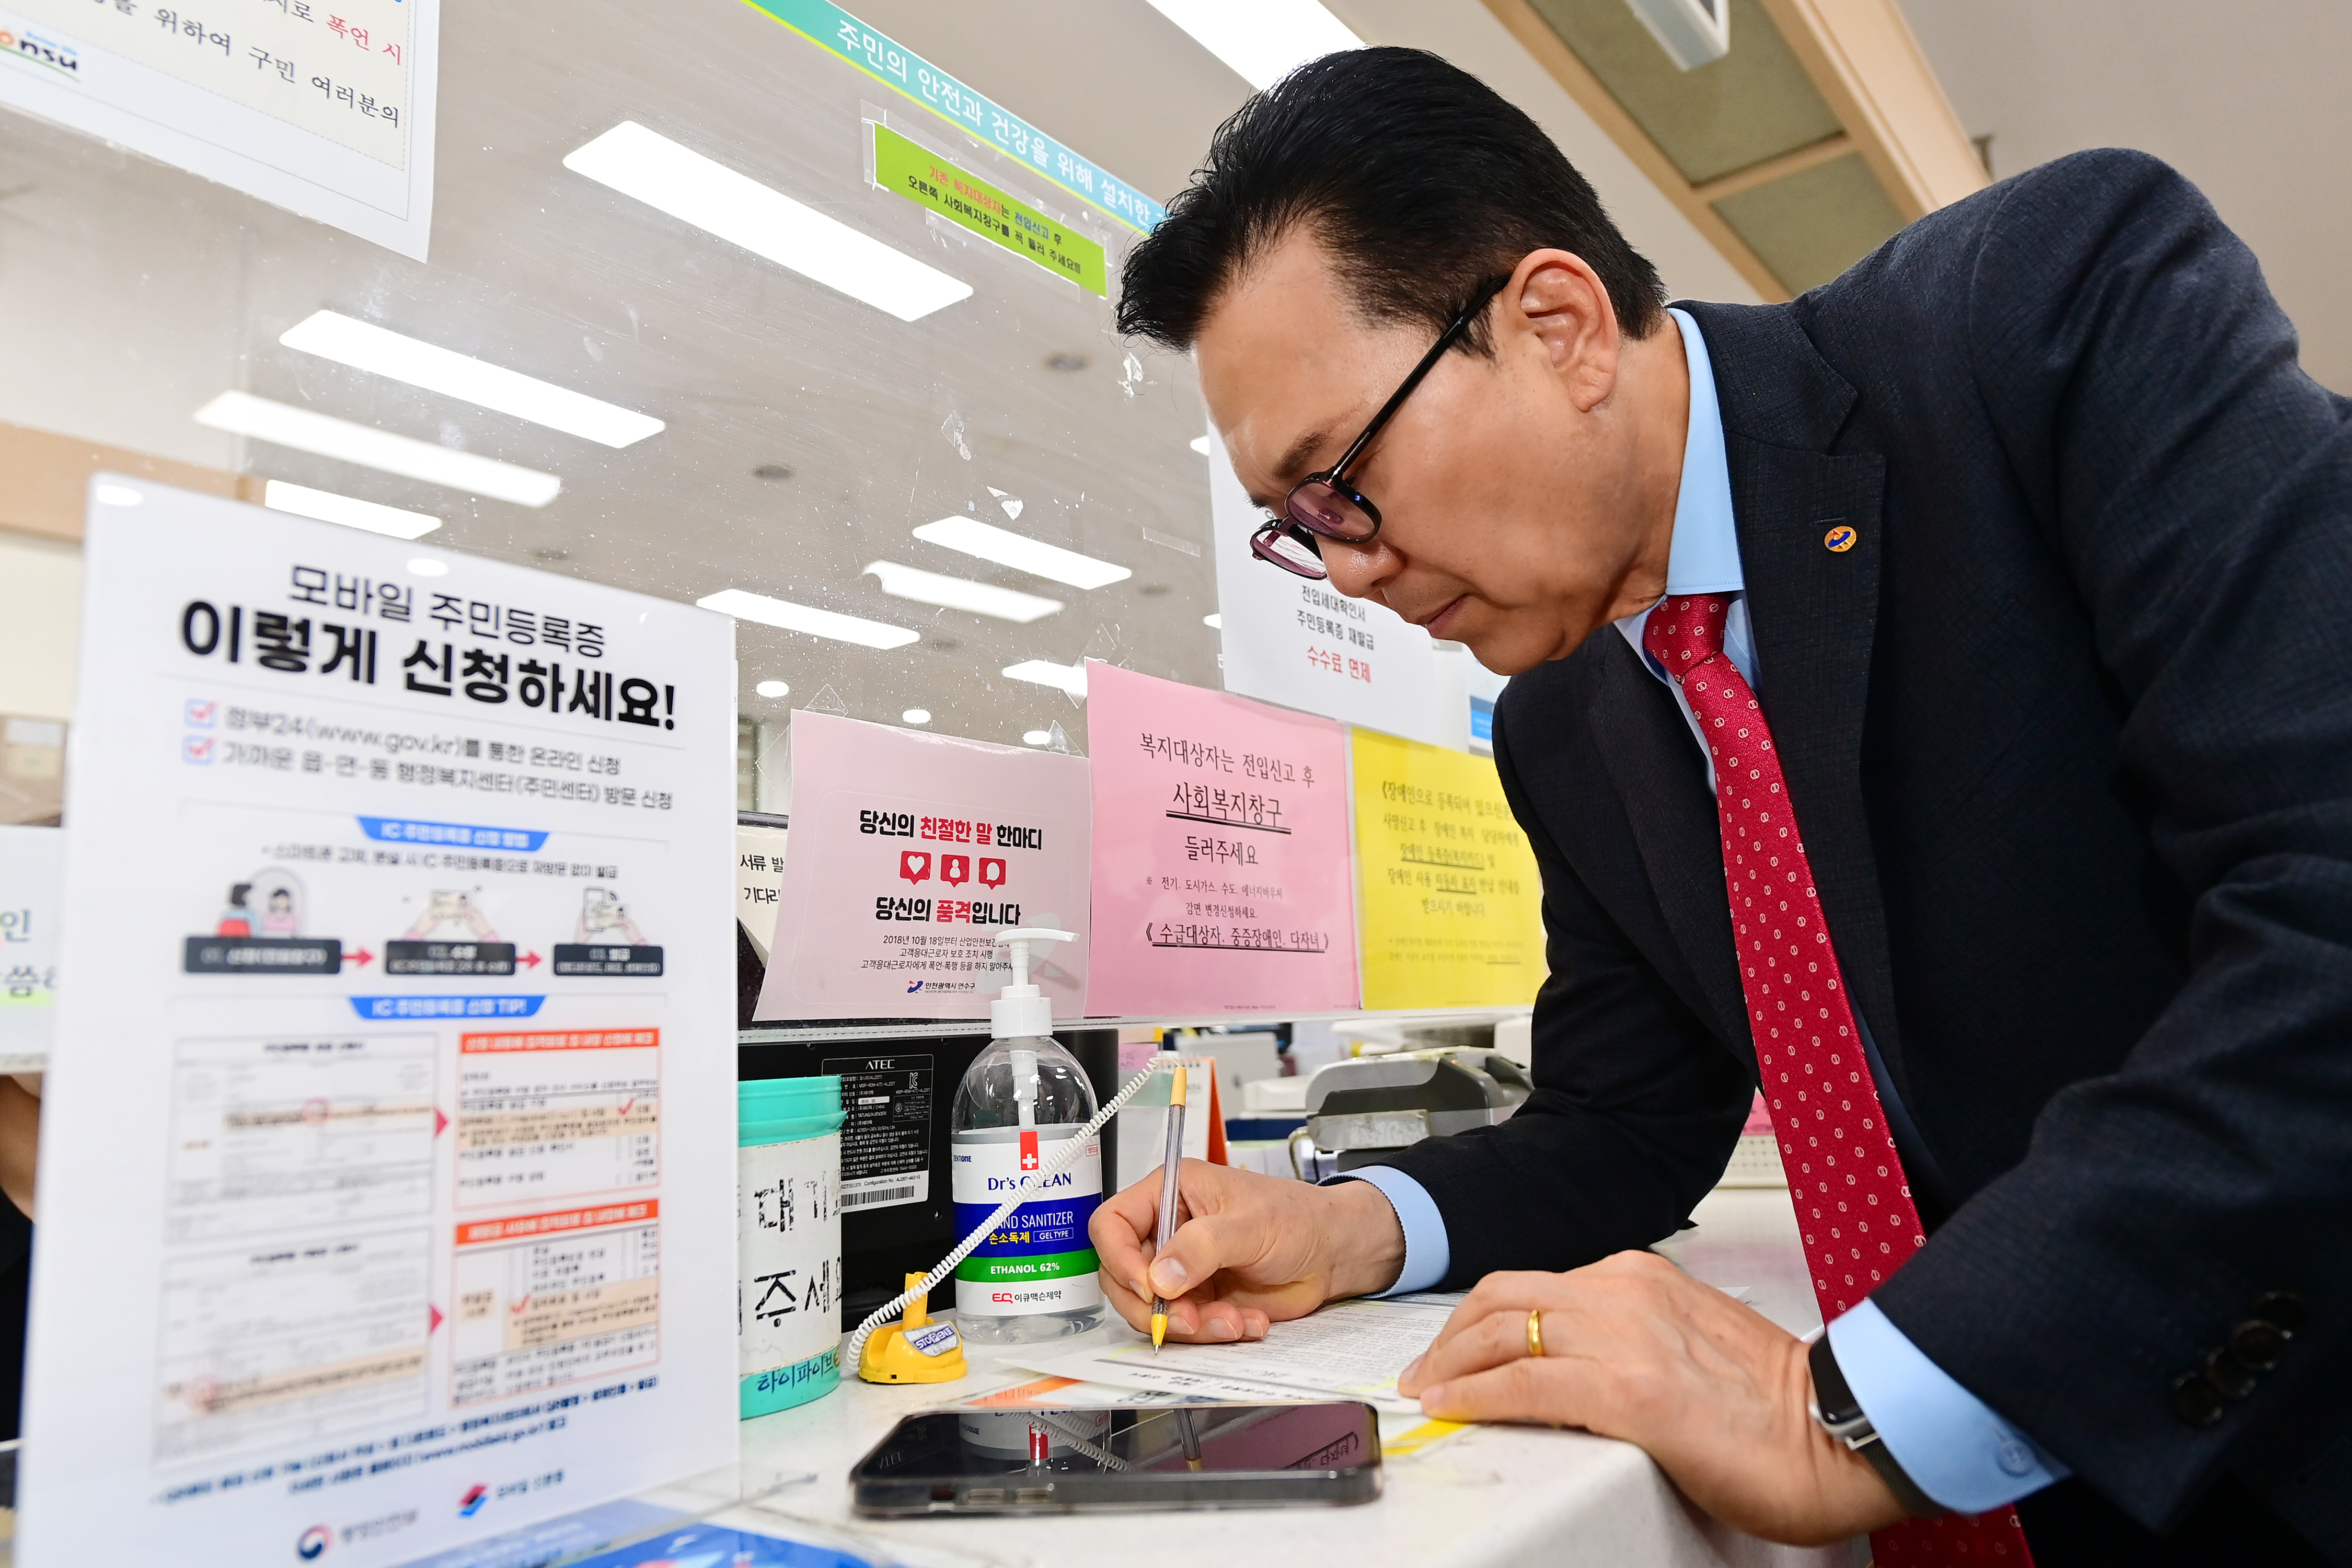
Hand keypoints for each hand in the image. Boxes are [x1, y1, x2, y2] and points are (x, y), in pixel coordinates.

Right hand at [1089, 1161, 1404, 1342]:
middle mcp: (1168, 1230)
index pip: (1112, 1224)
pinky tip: (1247, 1323)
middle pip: (1122, 1276)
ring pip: (1153, 1309)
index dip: (1119, 1258)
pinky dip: (1212, 1333)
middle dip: (1156, 1307)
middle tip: (1190, 1319)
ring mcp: (1182, 1269)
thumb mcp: (1250, 1225)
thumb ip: (1202, 1246)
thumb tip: (1159, 1276)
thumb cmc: (1297, 1218)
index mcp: (1170, 1193)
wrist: (1333, 1254)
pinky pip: (1184, 1327)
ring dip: (1190, 1325)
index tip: (1149, 1287)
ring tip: (1233, 1321)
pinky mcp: (1199, 1299)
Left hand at [1397, 1252, 1909, 1544]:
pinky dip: (1474, 1394)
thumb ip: (1631, 1336)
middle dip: (1450, 1336)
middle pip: (1503, 1298)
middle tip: (1425, 1371)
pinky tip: (1452, 1408)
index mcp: (1641, 1278)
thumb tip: (1576, 1364)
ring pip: (1503, 1334)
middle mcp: (1625, 1292)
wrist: (1840, 1433)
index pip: (1535, 1286)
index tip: (1457, 1347)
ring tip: (1429, 1391)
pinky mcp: (1626, 1392)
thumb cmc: (1779, 1407)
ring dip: (1451, 1364)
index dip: (1482, 1318)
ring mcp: (1623, 1338)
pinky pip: (1523, 1384)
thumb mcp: (1689, 1343)